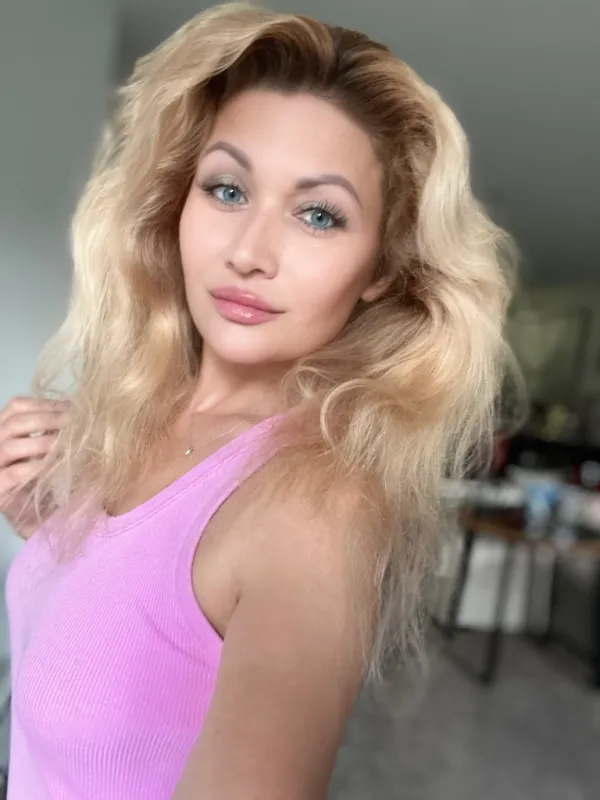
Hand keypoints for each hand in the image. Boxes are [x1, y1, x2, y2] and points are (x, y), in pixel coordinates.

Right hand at [0, 396, 68, 539]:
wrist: (41, 520)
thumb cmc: (48, 481)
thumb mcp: (51, 452)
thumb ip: (55, 433)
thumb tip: (80, 412)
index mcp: (4, 433)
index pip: (16, 407)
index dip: (43, 403)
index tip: (71, 407)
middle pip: (13, 422)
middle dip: (47, 418)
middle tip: (74, 421)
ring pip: (10, 446)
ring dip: (42, 441)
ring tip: (66, 443)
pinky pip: (14, 474)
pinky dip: (35, 467)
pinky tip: (54, 465)